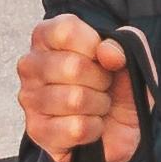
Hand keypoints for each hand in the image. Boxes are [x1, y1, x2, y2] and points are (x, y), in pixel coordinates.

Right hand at [17, 16, 142, 161]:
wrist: (120, 130)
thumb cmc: (118, 86)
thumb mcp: (130, 58)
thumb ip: (124, 43)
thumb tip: (108, 53)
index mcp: (47, 37)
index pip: (66, 31)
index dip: (94, 46)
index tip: (104, 58)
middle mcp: (31, 64)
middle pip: (72, 66)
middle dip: (101, 80)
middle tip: (103, 85)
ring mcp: (30, 99)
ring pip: (75, 100)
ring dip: (99, 105)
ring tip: (97, 105)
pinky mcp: (37, 131)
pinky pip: (76, 128)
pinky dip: (94, 128)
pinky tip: (91, 125)